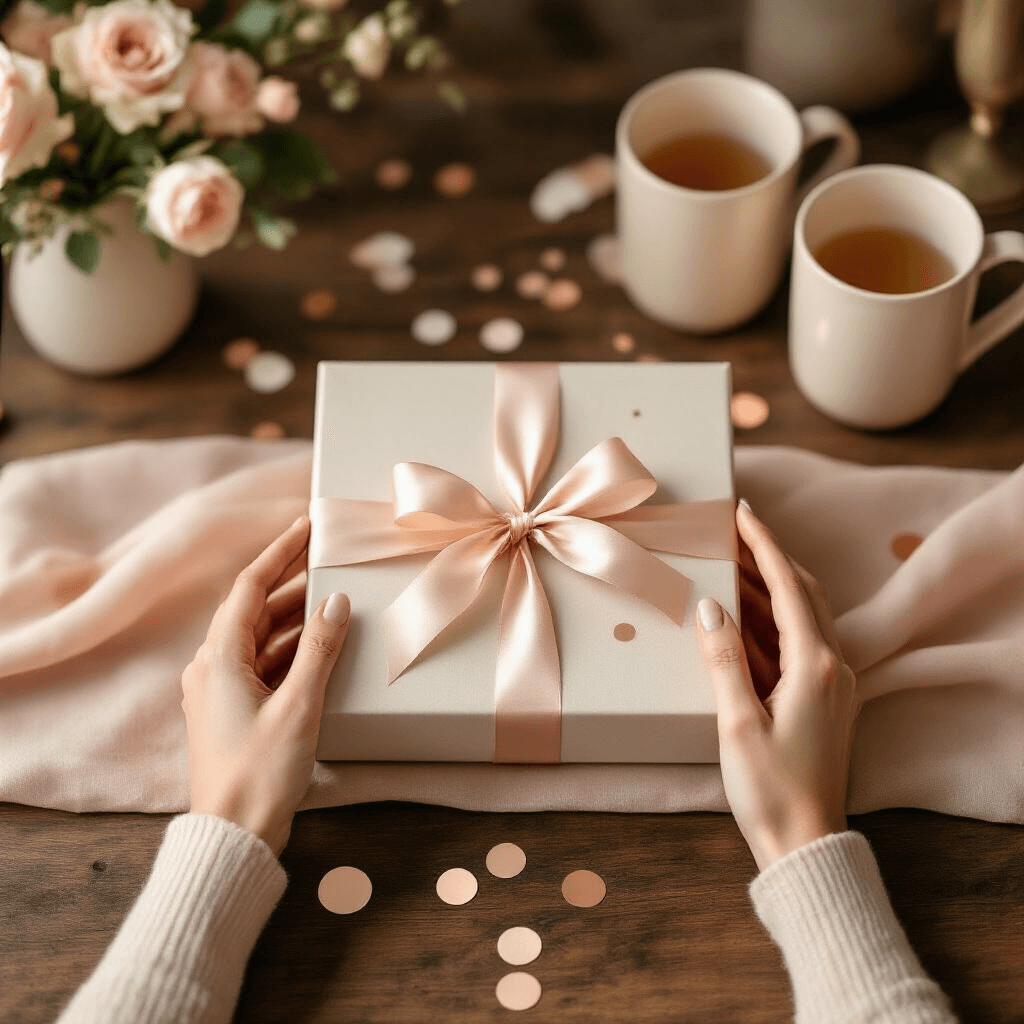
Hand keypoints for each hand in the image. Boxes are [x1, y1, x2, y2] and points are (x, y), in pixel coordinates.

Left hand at [182, 516, 349, 855]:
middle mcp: (212, 667)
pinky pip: (265, 665)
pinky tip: (323, 648)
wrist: (234, 835)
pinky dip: (293, 651)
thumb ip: (319, 648)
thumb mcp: (298, 705)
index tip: (306, 526)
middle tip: (329, 559)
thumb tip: (336, 601)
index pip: (250, 587)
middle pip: (255, 609)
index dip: (280, 552)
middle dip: (292, 583)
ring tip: (335, 599)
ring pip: (262, 638)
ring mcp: (221, 691)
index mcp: (218, 658)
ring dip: (296, 618)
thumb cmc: (259, 773)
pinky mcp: (235, 712)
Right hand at [696, 501, 859, 870]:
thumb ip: (724, 661)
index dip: (764, 547)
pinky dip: (769, 622)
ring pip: (800, 618)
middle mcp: (831, 667)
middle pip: (801, 594)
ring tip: (730, 564)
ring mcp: (830, 684)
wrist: (805, 844)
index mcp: (814, 666)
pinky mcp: (821, 701)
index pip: (788, 588)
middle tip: (734, 532)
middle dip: (769, 558)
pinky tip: (739, 618)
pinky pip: (795, 644)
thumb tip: (709, 608)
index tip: (742, 513)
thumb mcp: (738, 723)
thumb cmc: (772, 790)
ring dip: (767, 588)